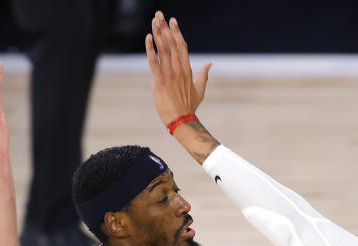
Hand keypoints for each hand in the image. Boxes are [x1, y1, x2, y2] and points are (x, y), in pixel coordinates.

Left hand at [145, 11, 211, 126]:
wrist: (181, 120)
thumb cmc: (189, 106)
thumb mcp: (200, 89)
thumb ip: (204, 74)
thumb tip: (210, 63)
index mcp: (187, 69)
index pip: (182, 45)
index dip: (177, 32)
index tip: (172, 21)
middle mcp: (178, 68)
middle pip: (171, 43)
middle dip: (165, 28)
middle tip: (159, 14)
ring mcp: (169, 74)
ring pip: (163, 49)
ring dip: (158, 33)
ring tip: (154, 21)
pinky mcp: (159, 80)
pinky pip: (153, 61)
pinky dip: (150, 49)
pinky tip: (147, 38)